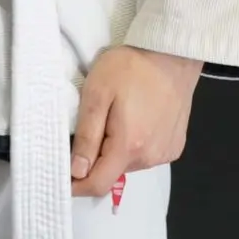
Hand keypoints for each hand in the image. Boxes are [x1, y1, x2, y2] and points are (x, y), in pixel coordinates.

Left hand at [70, 43, 200, 197]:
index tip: (62, 177)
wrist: (172, 52)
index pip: (98, 183)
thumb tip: (76, 171)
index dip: (76, 186)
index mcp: (130, 146)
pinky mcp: (176, 145)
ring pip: (130, 164)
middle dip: (96, 160)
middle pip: (113, 173)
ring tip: (115, 117)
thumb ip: (87, 135)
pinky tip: (136, 119)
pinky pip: (147, 155)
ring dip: (116, 151)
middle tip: (91, 126)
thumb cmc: (132, 67)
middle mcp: (151, 157)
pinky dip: (135, 145)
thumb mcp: (98, 93)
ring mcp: (166, 153)